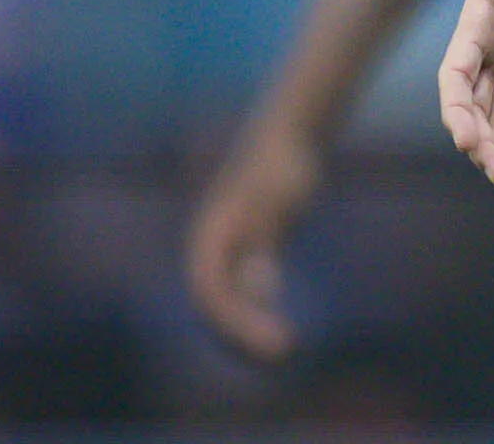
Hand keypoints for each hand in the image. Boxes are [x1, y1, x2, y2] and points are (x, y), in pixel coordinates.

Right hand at [185, 120, 321, 361]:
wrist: (285, 139)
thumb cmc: (281, 167)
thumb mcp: (277, 202)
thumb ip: (263, 242)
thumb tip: (258, 292)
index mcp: (207, 239)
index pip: (211, 294)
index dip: (237, 323)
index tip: (274, 342)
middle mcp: (208, 253)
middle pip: (215, 309)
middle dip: (242, 337)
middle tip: (282, 355)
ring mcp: (223, 256)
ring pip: (226, 309)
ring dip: (247, 335)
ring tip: (283, 354)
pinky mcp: (243, 258)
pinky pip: (240, 300)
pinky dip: (255, 320)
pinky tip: (281, 338)